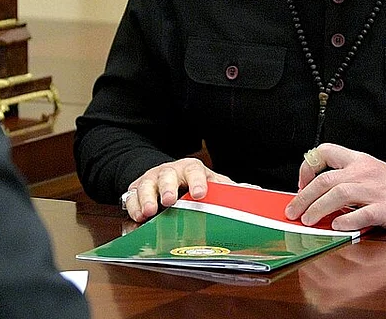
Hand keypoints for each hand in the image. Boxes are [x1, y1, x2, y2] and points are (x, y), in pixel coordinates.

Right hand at [120, 158, 235, 222]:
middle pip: (167, 175)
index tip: (200, 194)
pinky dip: (133, 207)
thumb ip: (228, 189)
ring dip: (147, 198)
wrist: (166, 176)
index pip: (194, 170)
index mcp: (190, 169)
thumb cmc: (192, 183)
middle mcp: (169, 172)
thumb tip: (254, 191)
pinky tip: (137, 216)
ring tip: (149, 211)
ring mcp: (151, 180)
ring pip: (146, 184)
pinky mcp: (135, 191)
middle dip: (168, 187)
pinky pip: (130, 197)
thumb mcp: (211, 183)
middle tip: (169, 200)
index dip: (197, 181)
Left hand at [284, 143, 385, 232]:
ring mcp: (376, 189)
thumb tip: (314, 194)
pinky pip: (363, 213)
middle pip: (325, 179)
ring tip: (308, 221)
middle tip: (294, 211)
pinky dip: (347, 219)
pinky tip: (337, 226)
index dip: (307, 167)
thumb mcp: (370, 173)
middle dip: (304, 197)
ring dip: (318, 208)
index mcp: (359, 160)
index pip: (325, 151)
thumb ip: (346, 178)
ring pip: (338, 193)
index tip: (300, 185)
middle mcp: (365, 171)